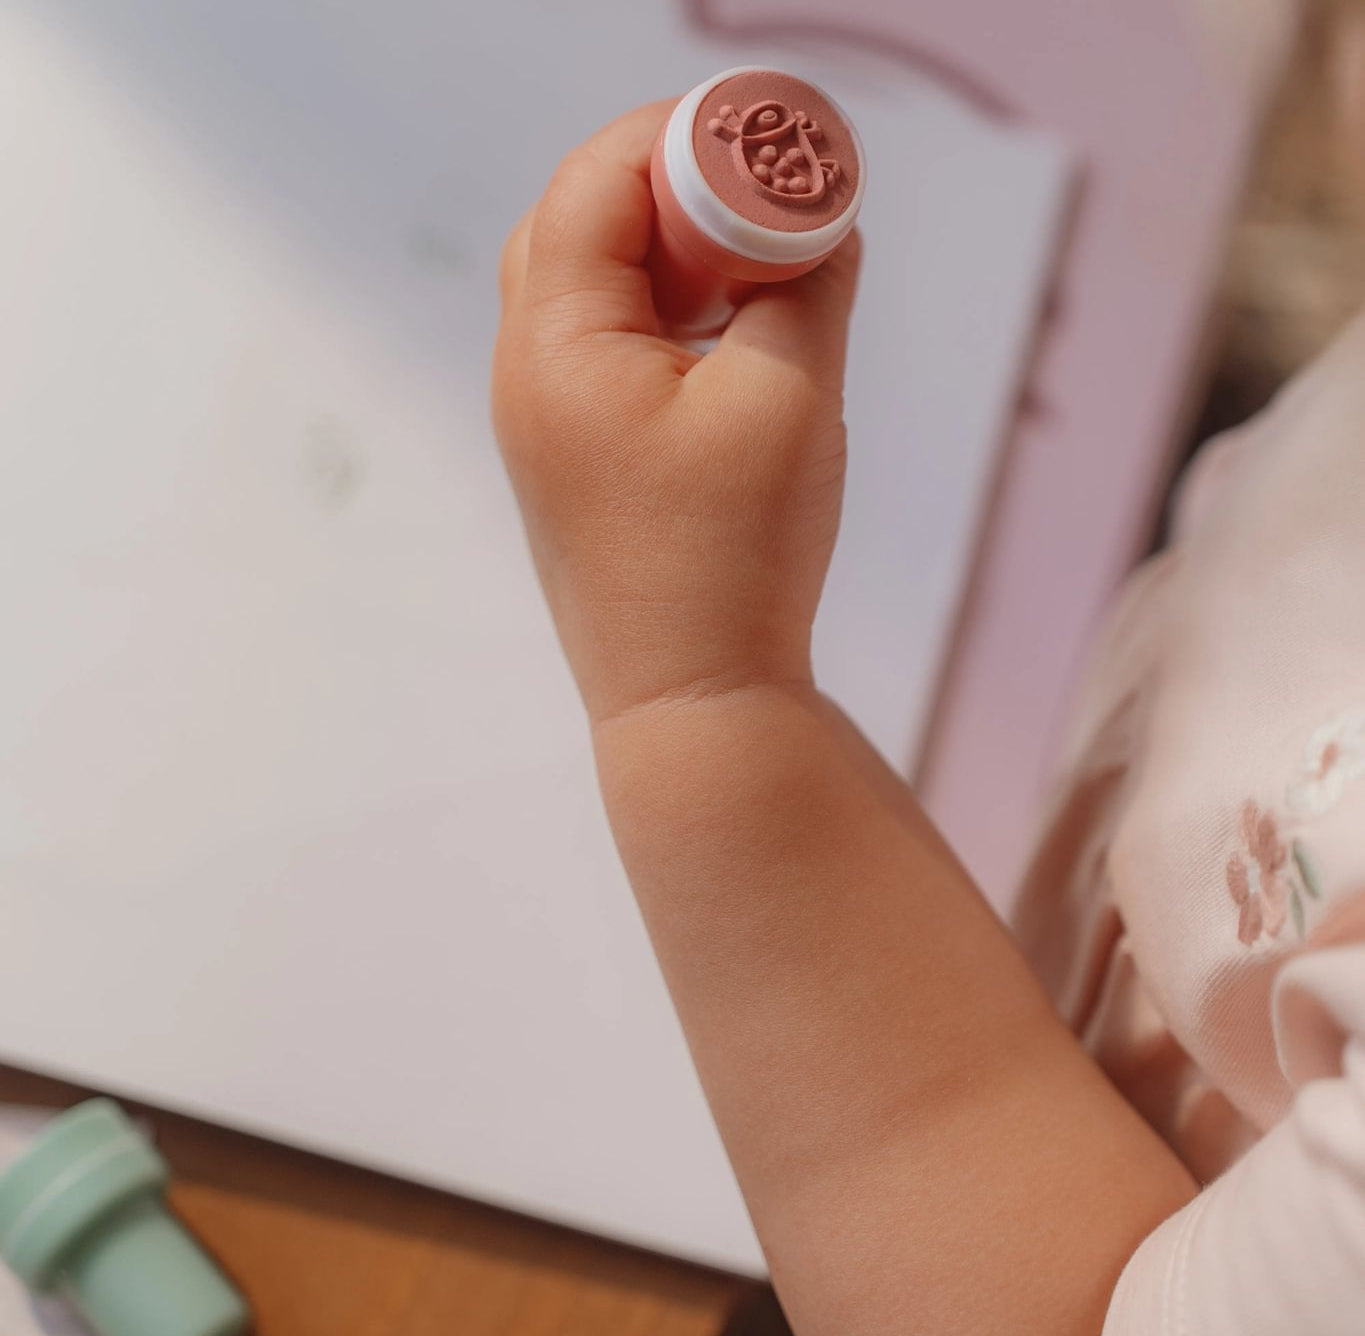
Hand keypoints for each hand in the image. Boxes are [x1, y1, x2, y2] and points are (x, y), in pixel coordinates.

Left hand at [491, 100, 860, 725]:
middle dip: (673, 189)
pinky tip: (729, 338)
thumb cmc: (733, 559)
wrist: (693, 703)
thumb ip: (806, 285)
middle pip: (579, 224)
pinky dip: (664, 317)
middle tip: (760, 199)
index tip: (770, 142)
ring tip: (753, 268)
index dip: (684, 140)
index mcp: (557, 346)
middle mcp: (527, 376)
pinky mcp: (575, 462)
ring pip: (591, 288)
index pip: (597, 181)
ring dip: (670, 256)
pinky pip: (606, 350)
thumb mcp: (790, 397)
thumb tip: (819, 225)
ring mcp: (543, 424)